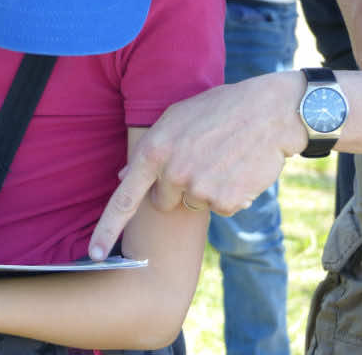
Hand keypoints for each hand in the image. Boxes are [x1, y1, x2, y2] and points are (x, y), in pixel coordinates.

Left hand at [88, 73, 306, 259]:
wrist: (268, 112)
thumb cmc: (218, 109)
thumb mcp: (175, 117)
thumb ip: (149, 148)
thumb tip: (124, 176)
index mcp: (154, 151)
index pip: (124, 198)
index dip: (107, 228)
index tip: (94, 253)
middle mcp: (173, 173)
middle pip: (163, 201)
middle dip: (176, 189)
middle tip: (198, 160)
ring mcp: (199, 189)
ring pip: (193, 204)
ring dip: (205, 189)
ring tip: (222, 158)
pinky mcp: (225, 201)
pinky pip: (220, 208)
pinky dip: (228, 194)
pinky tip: (237, 169)